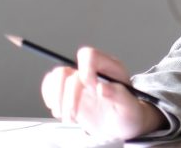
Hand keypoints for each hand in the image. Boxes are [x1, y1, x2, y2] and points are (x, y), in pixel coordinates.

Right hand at [41, 47, 164, 139]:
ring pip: (55, 77)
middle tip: (74, 113)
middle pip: (67, 71)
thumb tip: (102, 88)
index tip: (91, 89)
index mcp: (109, 67)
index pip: (90, 56)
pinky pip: (49, 87)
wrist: (121, 124)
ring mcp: (77, 81)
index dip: (86, 70)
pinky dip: (51, 100)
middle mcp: (91, 71)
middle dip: (69, 95)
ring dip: (57, 99)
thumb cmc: (128, 112)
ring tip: (68, 117)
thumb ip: (119, 95)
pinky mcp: (67, 92)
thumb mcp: (130, 106)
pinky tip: (61, 112)